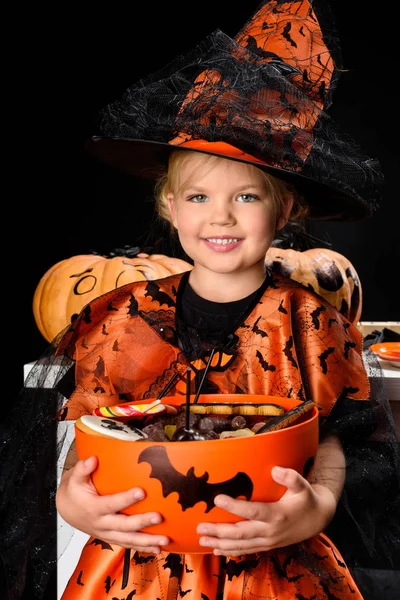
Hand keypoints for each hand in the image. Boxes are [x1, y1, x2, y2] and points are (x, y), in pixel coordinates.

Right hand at [56, 456, 168, 552]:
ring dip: (147, 542)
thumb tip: (92, 460)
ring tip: (164, 540)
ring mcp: (106, 533)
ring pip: (127, 540)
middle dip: (142, 522)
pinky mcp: (110, 537)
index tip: (141, 492)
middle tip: (158, 517)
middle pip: (123, 525)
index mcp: (93, 508)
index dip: (126, 499)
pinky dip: (142, 548)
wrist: (66, 509)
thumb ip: (82, 468)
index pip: (111, 504)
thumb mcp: (73, 478)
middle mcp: (101, 523)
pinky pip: (127, 545)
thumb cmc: (73, 492)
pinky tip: (157, 549)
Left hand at [196, 466, 336, 555]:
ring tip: (202, 538)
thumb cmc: (306, 498)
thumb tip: (275, 470)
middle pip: (241, 533)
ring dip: (220, 543)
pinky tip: (216, 549)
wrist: (317, 519)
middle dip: (219, 530)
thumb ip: (290, 477)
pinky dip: (230, 551)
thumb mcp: (303, 485)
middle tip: (200, 526)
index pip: (252, 511)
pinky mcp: (267, 545)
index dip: (234, 506)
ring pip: (241, 545)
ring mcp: (268, 541)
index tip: (217, 499)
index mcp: (277, 514)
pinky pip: (246, 550)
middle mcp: (270, 531)